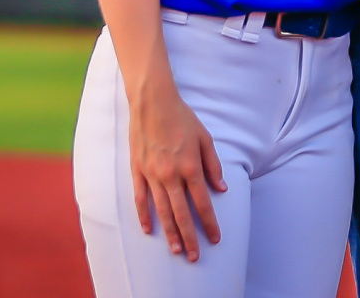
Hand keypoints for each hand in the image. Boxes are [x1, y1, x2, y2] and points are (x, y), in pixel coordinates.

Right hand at [129, 77, 227, 260]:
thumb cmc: (182, 118)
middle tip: (195, 257)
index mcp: (190, 167)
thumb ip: (213, 165)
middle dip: (190, 237)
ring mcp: (152, 174)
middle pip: (182, 214)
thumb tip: (221, 188)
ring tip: (176, 251)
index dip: (209, 223)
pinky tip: (149, 231)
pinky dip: (144, 216)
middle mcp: (171, 175)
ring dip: (169, 233)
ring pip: (161, 211)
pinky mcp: (138, 171)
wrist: (153, 102)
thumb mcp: (205, 138)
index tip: (215, 238)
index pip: (202, 203)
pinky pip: (141, 199)